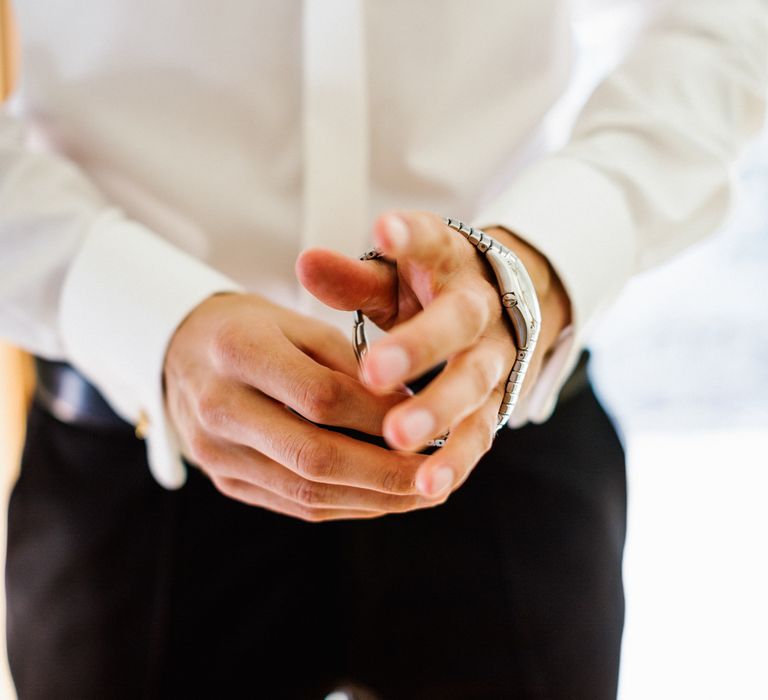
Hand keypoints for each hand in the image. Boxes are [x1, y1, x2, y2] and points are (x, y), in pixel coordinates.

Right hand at [163, 293, 441, 520]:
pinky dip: (347, 506)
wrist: (183, 351)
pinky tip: (385, 500)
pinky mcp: (225, 481)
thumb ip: (350, 366)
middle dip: (385, 474)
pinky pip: (294, 506)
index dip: (381, 417)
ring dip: (374, 499)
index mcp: (238, 351)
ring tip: (422, 494)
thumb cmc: (254, 329)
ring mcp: (216, 453)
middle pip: (314, 456)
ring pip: (306, 493)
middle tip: (438, 477)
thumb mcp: (299, 324)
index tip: (432, 424)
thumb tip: (411, 414)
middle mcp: (219, 408)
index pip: (322, 397)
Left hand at [296, 211, 570, 498]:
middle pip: (457, 325)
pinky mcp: (496, 403)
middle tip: (374, 371)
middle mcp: (482, 311)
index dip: (410, 237)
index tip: (383, 229)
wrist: (501, 312)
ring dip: (437, 412)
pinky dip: (454, 461)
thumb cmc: (430, 293)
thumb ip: (354, 278)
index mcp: (452, 265)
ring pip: (473, 385)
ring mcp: (495, 359)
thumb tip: (305, 263)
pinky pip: (478, 434)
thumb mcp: (395, 277)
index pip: (433, 243)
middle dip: (419, 347)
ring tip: (399, 439)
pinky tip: (426, 487)